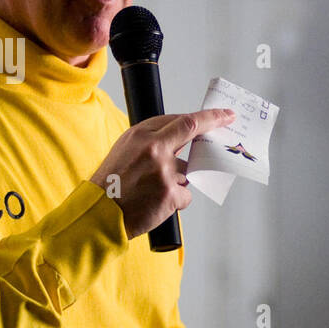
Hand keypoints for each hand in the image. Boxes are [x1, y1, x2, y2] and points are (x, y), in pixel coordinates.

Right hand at [90, 109, 234, 237]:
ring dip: (177, 181)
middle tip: (228, 119)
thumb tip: (183, 140)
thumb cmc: (112, 183)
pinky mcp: (170, 193)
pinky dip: (175, 201)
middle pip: (192, 129)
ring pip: (187, 172)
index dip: (206, 117)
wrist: (99, 212)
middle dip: (215, 121)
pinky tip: (157, 203)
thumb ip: (153, 141)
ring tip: (152, 190)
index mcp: (141, 135)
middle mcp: (153, 148)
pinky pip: (185, 195)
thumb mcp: (126, 150)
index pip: (181, 120)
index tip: (223, 114)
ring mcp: (163, 170)